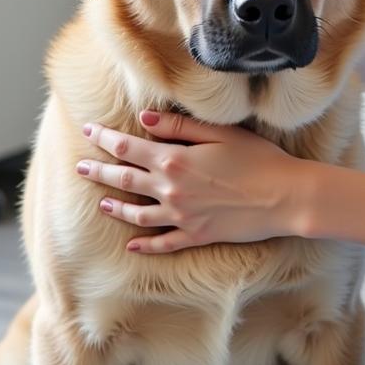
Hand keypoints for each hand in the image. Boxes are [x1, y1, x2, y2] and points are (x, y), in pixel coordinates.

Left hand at [76, 110, 308, 252]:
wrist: (284, 197)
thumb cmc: (258, 159)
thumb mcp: (221, 133)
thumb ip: (180, 127)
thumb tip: (145, 120)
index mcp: (175, 160)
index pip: (128, 148)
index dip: (106, 138)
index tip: (89, 131)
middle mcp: (171, 190)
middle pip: (125, 179)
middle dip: (100, 171)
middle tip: (81, 167)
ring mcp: (181, 217)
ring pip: (137, 214)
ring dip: (115, 208)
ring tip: (101, 204)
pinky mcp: (195, 236)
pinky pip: (162, 243)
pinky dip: (144, 245)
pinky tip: (132, 244)